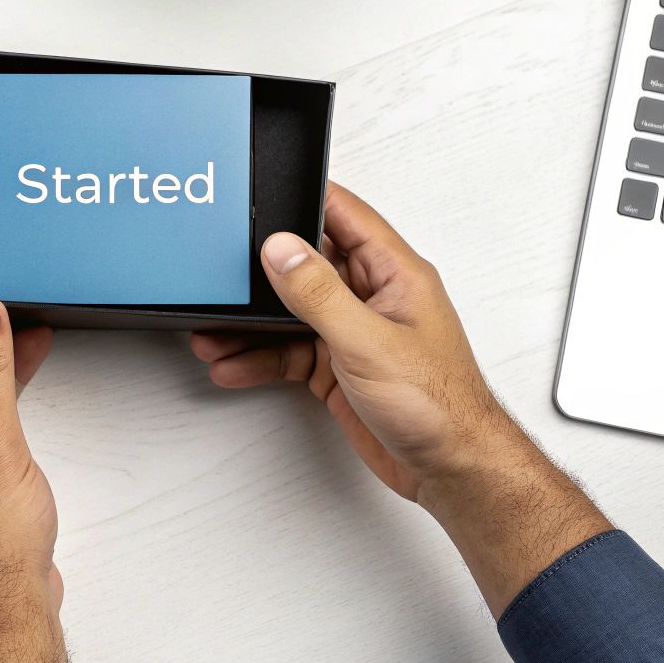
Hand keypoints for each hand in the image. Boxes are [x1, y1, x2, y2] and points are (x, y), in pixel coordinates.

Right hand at [190, 182, 609, 611]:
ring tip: (213, 333)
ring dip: (252, 325)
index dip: (304, 199)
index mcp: (394, 274)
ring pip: (291, 314)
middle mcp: (374, 297)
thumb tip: (282, 249)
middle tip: (221, 277)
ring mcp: (355, 333)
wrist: (450, 470)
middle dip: (261, 273)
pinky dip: (260, 358)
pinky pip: (290, 352)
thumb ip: (319, 293)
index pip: (345, 215)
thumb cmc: (440, 405)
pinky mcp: (340, 368)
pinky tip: (234, 364)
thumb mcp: (368, 341)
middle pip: (308, 266)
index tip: (263, 192)